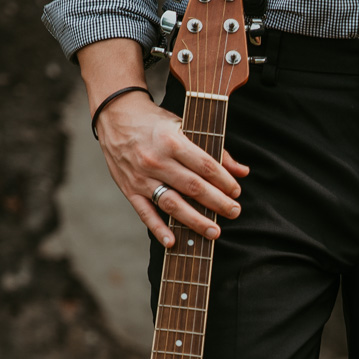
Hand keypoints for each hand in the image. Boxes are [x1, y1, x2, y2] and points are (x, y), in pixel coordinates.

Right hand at [94, 93, 249, 247]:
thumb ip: (215, 149)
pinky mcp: (129, 189)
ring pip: (172, 204)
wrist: (115, 116)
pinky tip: (173, 242)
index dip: (224, 181)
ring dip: (195, 221)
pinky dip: (158, 229)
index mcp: (172, 141)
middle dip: (217, 202)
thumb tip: (243, 172)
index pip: (205, 166)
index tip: (236, 192)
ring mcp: (142, 177)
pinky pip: (145, 213)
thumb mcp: (185, 126)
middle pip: (193, 187)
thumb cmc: (156, 123)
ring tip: (215, 232)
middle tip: (234, 212)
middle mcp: (156, 160)